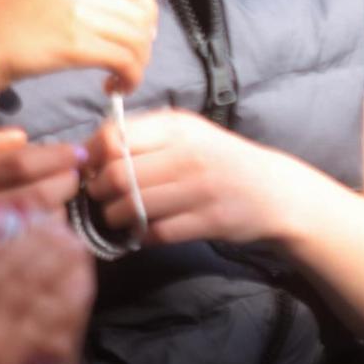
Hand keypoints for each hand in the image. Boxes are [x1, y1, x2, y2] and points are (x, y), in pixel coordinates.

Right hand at [0, 0, 158, 93]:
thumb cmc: (2, 24)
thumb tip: (121, 15)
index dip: (146, 4)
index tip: (141, 27)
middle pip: (139, 11)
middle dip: (144, 41)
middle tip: (133, 60)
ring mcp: (77, 14)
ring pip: (135, 37)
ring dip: (138, 63)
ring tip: (123, 78)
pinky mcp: (73, 44)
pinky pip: (122, 59)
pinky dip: (129, 76)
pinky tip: (113, 86)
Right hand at [0, 131, 82, 273]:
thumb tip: (22, 137)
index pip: (20, 163)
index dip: (57, 157)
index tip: (77, 155)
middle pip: (37, 195)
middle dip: (66, 185)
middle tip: (74, 180)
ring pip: (38, 228)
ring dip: (59, 215)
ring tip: (60, 207)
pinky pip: (28, 258)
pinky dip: (46, 245)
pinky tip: (48, 238)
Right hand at [0, 222, 93, 363]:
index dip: (12, 224)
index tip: (34, 215)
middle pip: (12, 254)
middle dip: (43, 237)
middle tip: (65, 228)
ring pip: (35, 277)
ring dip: (62, 258)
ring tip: (78, 246)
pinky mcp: (11, 348)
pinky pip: (48, 310)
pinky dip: (69, 292)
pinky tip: (82, 281)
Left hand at [85, 109, 292, 248]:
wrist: (274, 191)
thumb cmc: (221, 160)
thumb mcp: (189, 135)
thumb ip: (145, 137)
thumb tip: (89, 151)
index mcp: (179, 127)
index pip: (113, 137)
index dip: (91, 157)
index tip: (91, 168)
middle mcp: (189, 154)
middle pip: (116, 175)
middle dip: (99, 191)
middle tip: (104, 197)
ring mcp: (200, 189)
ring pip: (130, 207)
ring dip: (115, 217)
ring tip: (122, 216)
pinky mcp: (207, 220)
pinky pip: (154, 233)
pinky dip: (141, 236)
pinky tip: (146, 229)